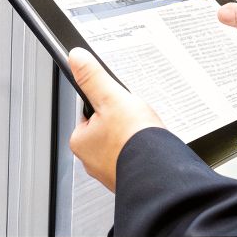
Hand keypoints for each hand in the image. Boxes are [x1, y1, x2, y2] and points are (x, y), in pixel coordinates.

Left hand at [68, 48, 164, 192]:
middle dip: (122, 121)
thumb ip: (93, 78)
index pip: (89, 112)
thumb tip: (76, 58)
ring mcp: (111, 171)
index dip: (107, 103)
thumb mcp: (112, 99)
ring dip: (134, 137)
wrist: (160, 173)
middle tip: (134, 120)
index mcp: (81, 142)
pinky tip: (150, 148)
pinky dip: (142, 151)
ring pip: (122, 143)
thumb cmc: (135, 143)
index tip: (118, 104)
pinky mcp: (128, 177)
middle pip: (106, 127)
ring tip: (144, 134)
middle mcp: (92, 160)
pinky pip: (134, 157)